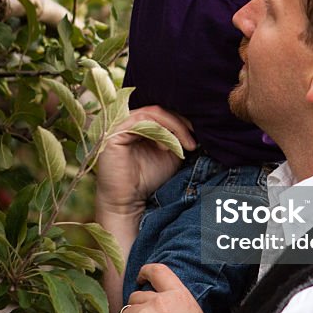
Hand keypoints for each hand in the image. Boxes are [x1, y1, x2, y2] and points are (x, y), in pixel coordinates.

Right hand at [96, 104, 195, 222]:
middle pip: (159, 110)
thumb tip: (195, 125)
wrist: (129, 202)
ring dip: (174, 127)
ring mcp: (118, 126)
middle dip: (181, 123)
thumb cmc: (148, 179)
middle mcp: (127, 121)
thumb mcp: (171, 154)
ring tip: (184, 145)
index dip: (182, 120)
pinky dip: (159, 131)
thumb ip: (178, 137)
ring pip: (152, 113)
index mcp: (139, 124)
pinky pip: (140, 121)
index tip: (197, 136)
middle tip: (193, 141)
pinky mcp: (114, 134)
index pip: (163, 112)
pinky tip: (165, 147)